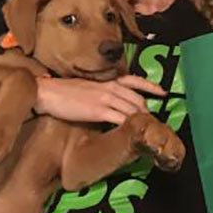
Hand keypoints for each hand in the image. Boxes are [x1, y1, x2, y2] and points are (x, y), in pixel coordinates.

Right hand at [35, 75, 165, 124]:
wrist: (49, 93)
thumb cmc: (65, 91)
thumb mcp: (89, 86)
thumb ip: (103, 91)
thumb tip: (113, 102)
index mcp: (108, 81)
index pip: (135, 80)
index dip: (151, 86)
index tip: (163, 92)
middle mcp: (110, 88)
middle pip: (137, 99)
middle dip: (147, 111)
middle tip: (152, 122)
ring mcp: (105, 99)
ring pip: (131, 110)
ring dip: (141, 121)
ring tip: (146, 130)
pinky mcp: (98, 111)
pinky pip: (120, 119)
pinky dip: (129, 126)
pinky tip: (132, 132)